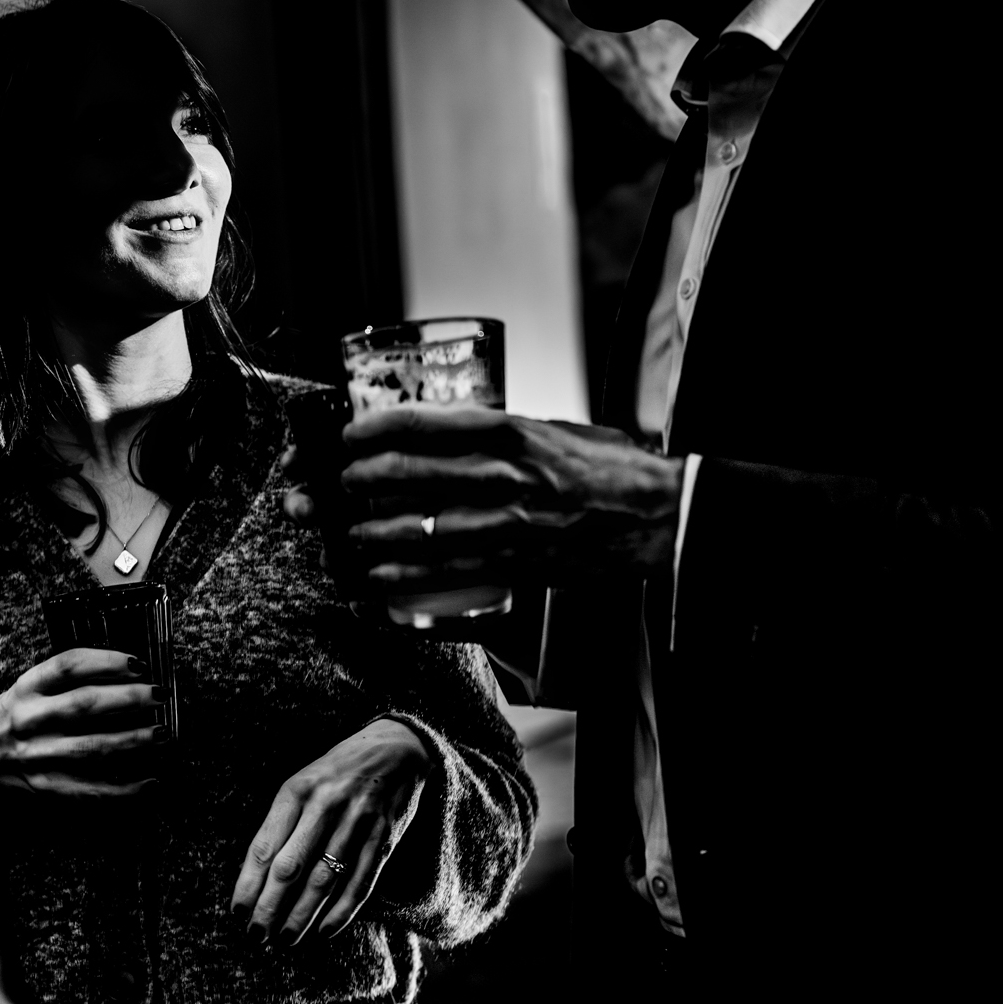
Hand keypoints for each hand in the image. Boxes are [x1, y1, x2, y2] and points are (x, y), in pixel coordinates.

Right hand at [0, 648, 166, 804]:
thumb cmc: (5, 721)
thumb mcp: (24, 691)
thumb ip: (62, 681)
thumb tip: (126, 672)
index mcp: (24, 689)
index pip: (69, 666)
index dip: (108, 661)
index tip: (139, 663)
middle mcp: (28, 720)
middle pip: (87, 705)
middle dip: (130, 699)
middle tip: (161, 696)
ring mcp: (35, 756)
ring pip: (93, 747)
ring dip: (134, 740)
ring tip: (163, 733)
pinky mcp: (44, 787)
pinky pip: (90, 789)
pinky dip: (124, 788)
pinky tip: (151, 782)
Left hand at [231, 719, 431, 944]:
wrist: (395, 749)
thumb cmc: (337, 773)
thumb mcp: (303, 784)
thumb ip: (282, 823)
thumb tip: (257, 878)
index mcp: (296, 791)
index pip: (264, 847)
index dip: (248, 884)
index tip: (238, 912)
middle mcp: (325, 805)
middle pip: (291, 868)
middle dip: (270, 907)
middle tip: (257, 935)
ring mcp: (357, 821)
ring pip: (324, 880)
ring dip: (302, 915)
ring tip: (286, 939)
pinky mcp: (384, 836)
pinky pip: (360, 881)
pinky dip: (342, 911)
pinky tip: (324, 931)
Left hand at [337, 405, 685, 590]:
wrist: (660, 514)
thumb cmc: (609, 467)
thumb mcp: (554, 429)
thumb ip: (502, 432)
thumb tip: (449, 431)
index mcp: (514, 432)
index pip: (426, 424)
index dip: (376, 430)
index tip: (351, 436)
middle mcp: (507, 476)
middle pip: (412, 474)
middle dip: (362, 480)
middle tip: (342, 484)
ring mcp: (511, 524)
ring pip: (422, 530)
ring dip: (376, 535)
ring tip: (352, 536)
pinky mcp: (519, 565)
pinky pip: (449, 575)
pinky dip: (407, 579)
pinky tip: (380, 579)